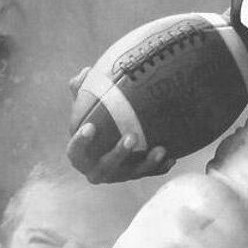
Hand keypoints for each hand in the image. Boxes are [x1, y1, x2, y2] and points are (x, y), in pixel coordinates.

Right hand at [65, 67, 175, 183]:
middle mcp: (97, 169)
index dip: (81, 142)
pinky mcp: (136, 175)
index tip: (90, 127)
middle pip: (106, 166)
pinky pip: (149, 174)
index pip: (76, 150)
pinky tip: (171, 157)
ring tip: (160, 149)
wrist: (110, 137)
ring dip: (146, 163)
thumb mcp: (86, 104)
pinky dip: (160, 167)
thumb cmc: (94, 118)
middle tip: (132, 136)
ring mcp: (118, 175)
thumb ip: (82, 89)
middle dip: (119, 154)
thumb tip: (86, 72)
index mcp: (80, 154)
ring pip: (132, 173)